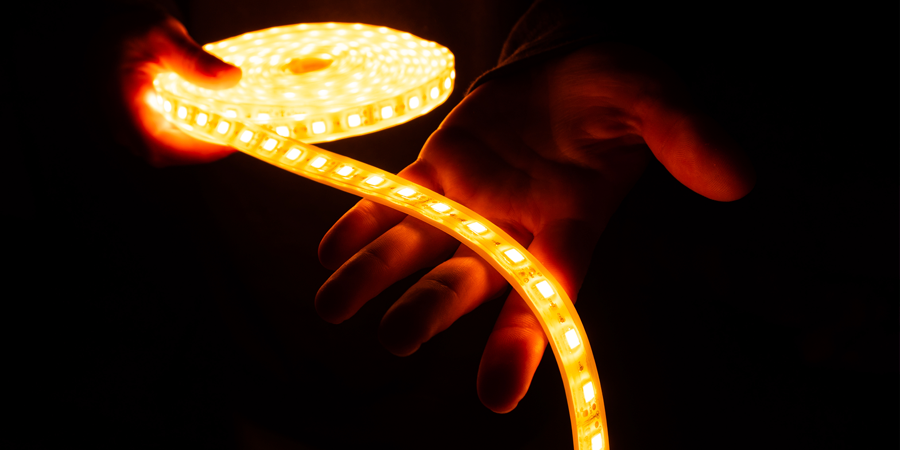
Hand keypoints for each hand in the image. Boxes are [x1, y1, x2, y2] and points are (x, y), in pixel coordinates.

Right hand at [108, 8, 240, 165]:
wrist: (116, 33)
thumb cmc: (134, 32)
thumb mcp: (165, 37)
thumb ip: (194, 60)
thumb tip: (232, 78)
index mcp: (126, 106)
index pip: (165, 145)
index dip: (203, 149)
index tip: (236, 138)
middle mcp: (125, 126)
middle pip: (174, 154)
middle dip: (211, 147)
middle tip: (246, 131)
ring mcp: (133, 132)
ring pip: (175, 152)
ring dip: (206, 144)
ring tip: (237, 127)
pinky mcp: (143, 131)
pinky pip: (173, 144)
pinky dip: (198, 137)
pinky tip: (219, 123)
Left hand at [315, 42, 753, 412]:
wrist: (565, 68)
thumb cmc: (614, 92)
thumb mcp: (653, 99)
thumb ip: (685, 134)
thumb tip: (737, 179)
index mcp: (570, 226)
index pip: (546, 295)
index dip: (524, 345)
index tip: (499, 395)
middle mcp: (513, 228)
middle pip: (469, 281)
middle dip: (433, 310)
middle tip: (398, 336)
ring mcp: (468, 201)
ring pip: (418, 249)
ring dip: (375, 277)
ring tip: (334, 304)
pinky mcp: (435, 171)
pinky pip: (392, 203)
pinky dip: (361, 223)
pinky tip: (332, 248)